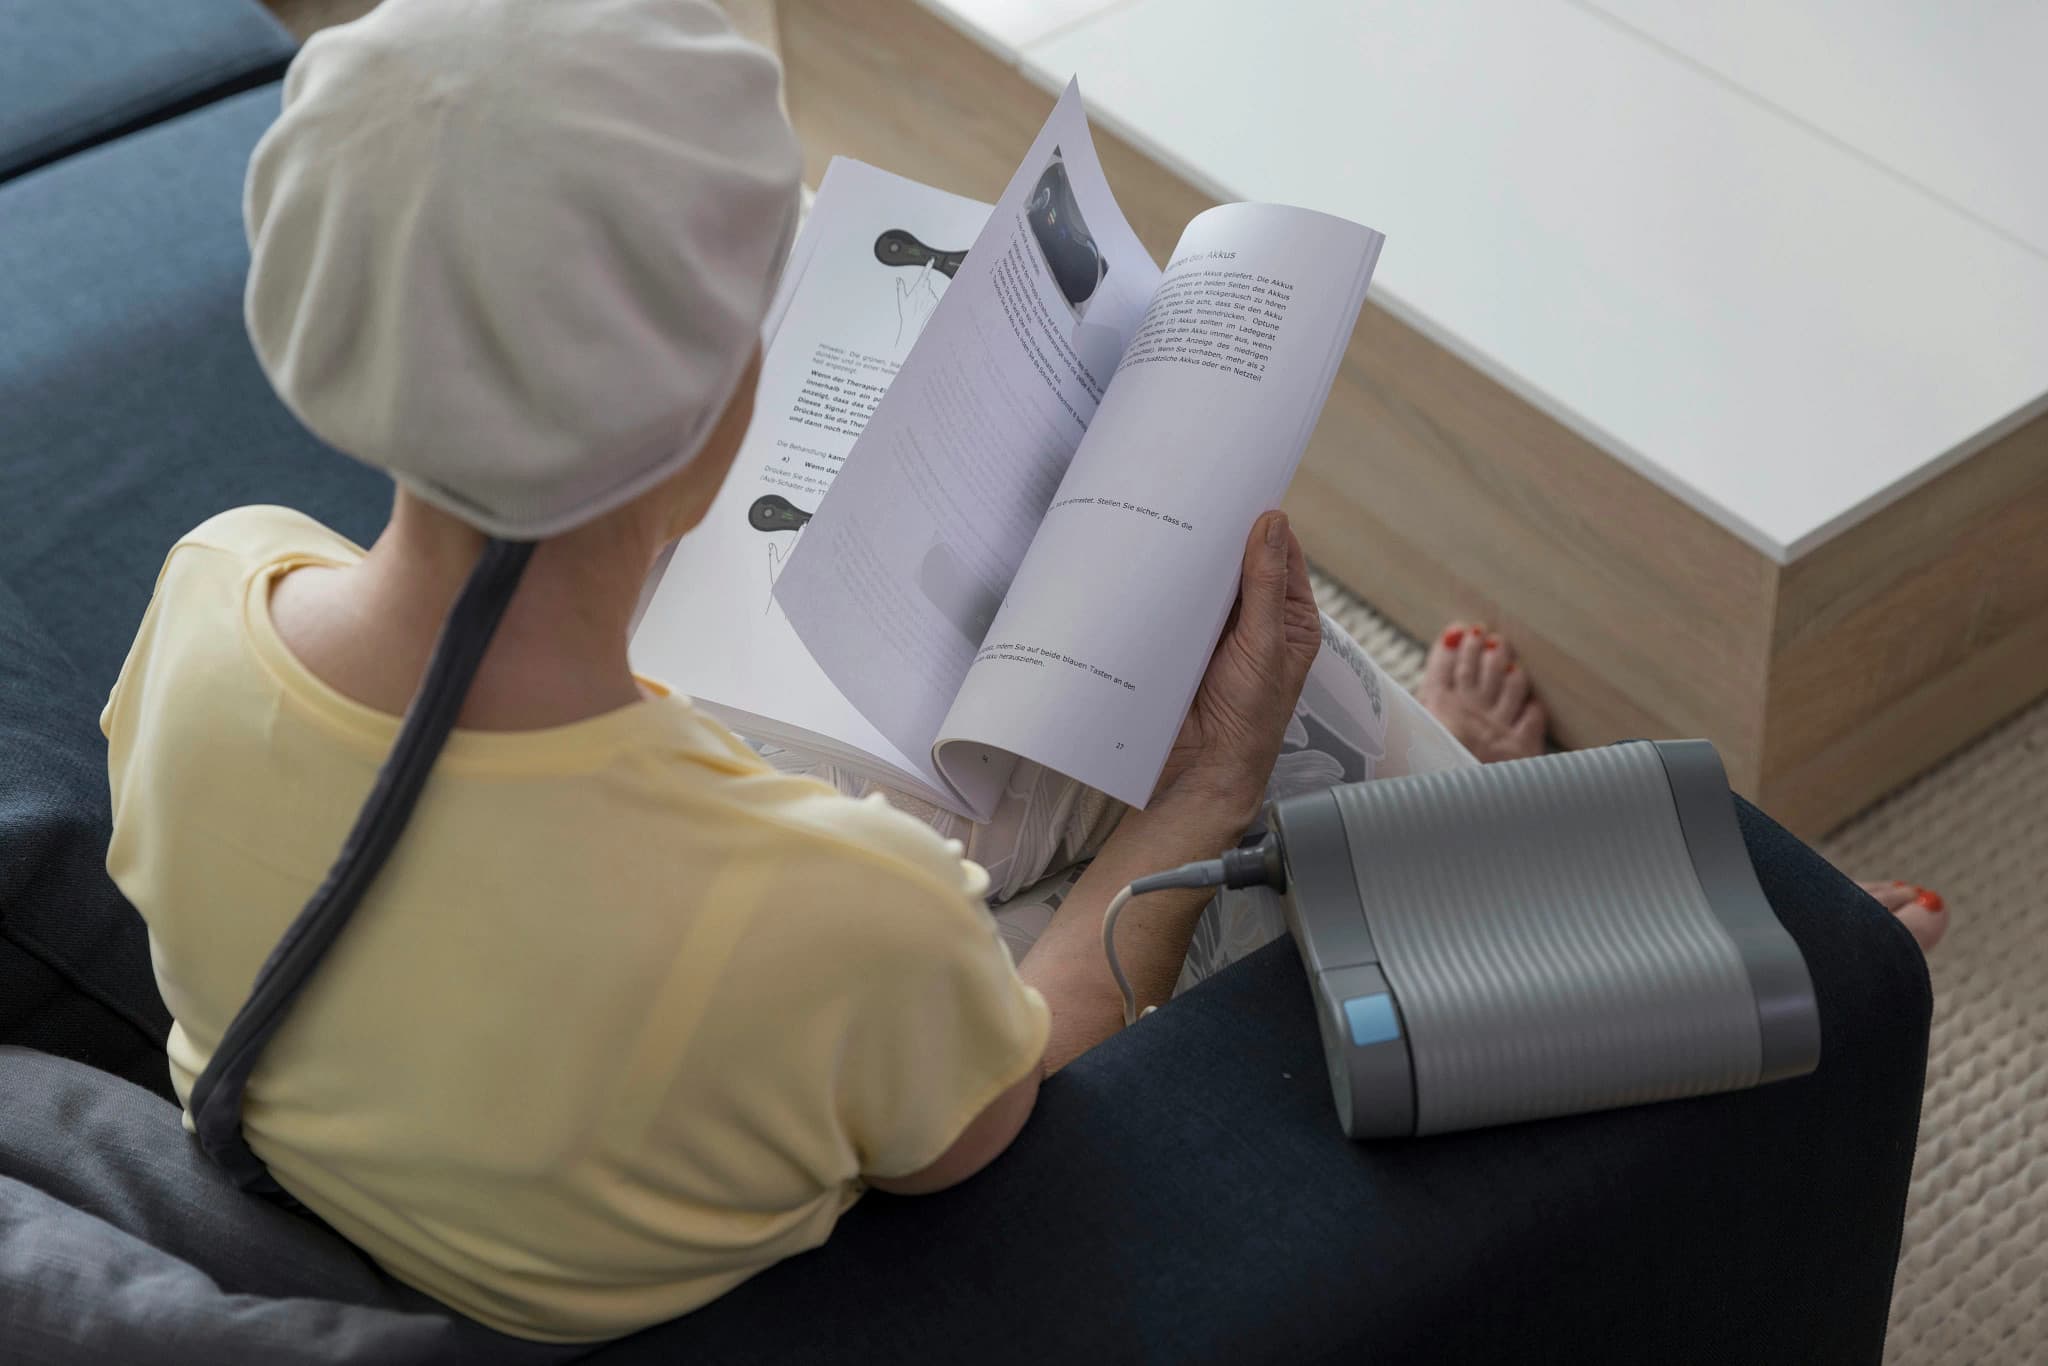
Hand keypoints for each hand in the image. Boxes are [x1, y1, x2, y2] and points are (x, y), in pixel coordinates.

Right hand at [1150, 511, 1320, 829]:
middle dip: (1219, 538)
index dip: (1264, 523)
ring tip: (1168, 526)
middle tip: (1196, 499)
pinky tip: (1149, 567)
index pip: (1279, 555)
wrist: (1201, 770)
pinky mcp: (1181, 643)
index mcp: (1291, 619)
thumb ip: (1267, 585)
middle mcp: (1255, 622)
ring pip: (1203, 582)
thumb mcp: (1266, 645)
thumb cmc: (1250, 721)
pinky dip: (1164, 587)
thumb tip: (1273, 523)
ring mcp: (1216, 632)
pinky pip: (1173, 604)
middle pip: (1237, 564)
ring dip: (1188, 562)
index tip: (1242, 490)